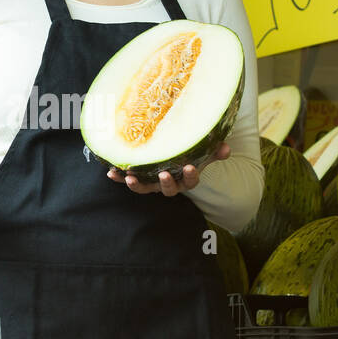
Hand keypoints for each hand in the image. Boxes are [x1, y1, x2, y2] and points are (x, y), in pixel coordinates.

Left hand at [108, 142, 230, 195]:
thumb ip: (214, 151)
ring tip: (130, 177)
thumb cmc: (188, 154)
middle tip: (164, 175)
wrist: (170, 156)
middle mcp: (168, 183)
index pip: (190, 181)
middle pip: (168, 189)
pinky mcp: (137, 178)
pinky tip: (111, 172)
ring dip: (137, 185)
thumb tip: (226, 148)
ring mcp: (152, 183)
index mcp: (185, 179)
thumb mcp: (202, 152)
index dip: (191, 176)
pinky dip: (119, 178)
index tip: (190, 168)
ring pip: (145, 188)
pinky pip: (128, 180)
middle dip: (165, 184)